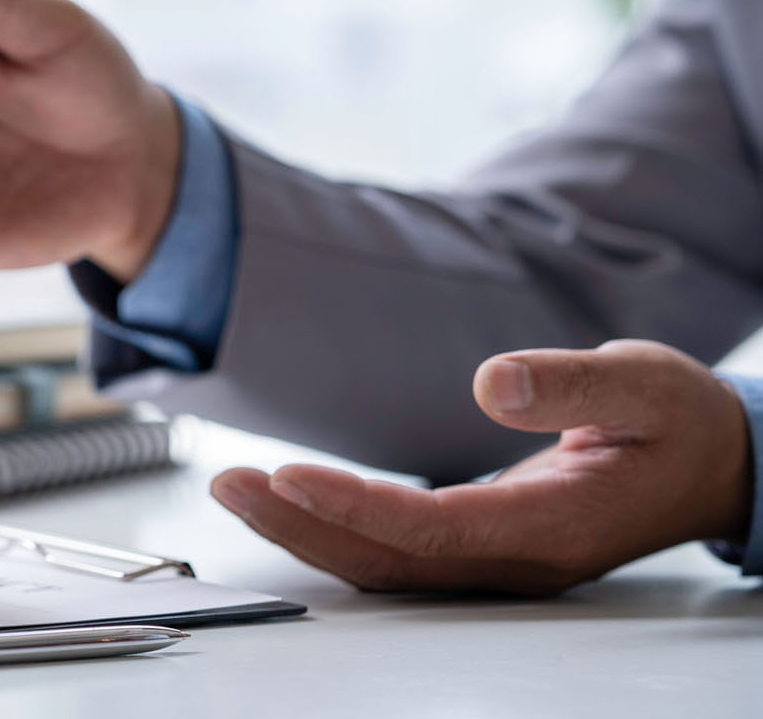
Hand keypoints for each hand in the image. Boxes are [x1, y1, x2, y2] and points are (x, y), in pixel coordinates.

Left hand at [211, 340, 753, 593]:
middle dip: (302, 524)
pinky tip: (290, 498)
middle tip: (229, 484)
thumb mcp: (646, 384)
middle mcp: (514, 557)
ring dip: (305, 528)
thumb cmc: (679, 424)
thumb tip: (494, 381)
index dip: (356, 507)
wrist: (713, 466)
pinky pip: (395, 549)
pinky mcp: (480, 543)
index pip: (435, 528)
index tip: (291, 474)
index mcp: (554, 526)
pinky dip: (335, 526)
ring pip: (384, 562)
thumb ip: (574, 384)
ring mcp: (494, 558)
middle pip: (389, 559)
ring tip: (236, 489)